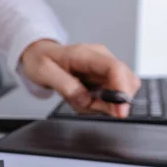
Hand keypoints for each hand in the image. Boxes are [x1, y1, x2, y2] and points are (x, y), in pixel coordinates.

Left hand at [20, 39, 140, 117]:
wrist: (39, 55)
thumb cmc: (41, 60)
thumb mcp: (44, 73)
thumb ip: (66, 86)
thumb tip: (86, 100)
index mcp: (86, 54)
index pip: (115, 69)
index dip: (122, 91)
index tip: (120, 112)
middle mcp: (101, 59)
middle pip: (127, 82)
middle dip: (111, 102)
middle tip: (86, 104)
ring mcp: (104, 69)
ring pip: (121, 92)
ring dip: (104, 104)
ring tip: (79, 98)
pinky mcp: (104, 78)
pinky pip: (111, 97)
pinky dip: (100, 104)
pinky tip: (82, 98)